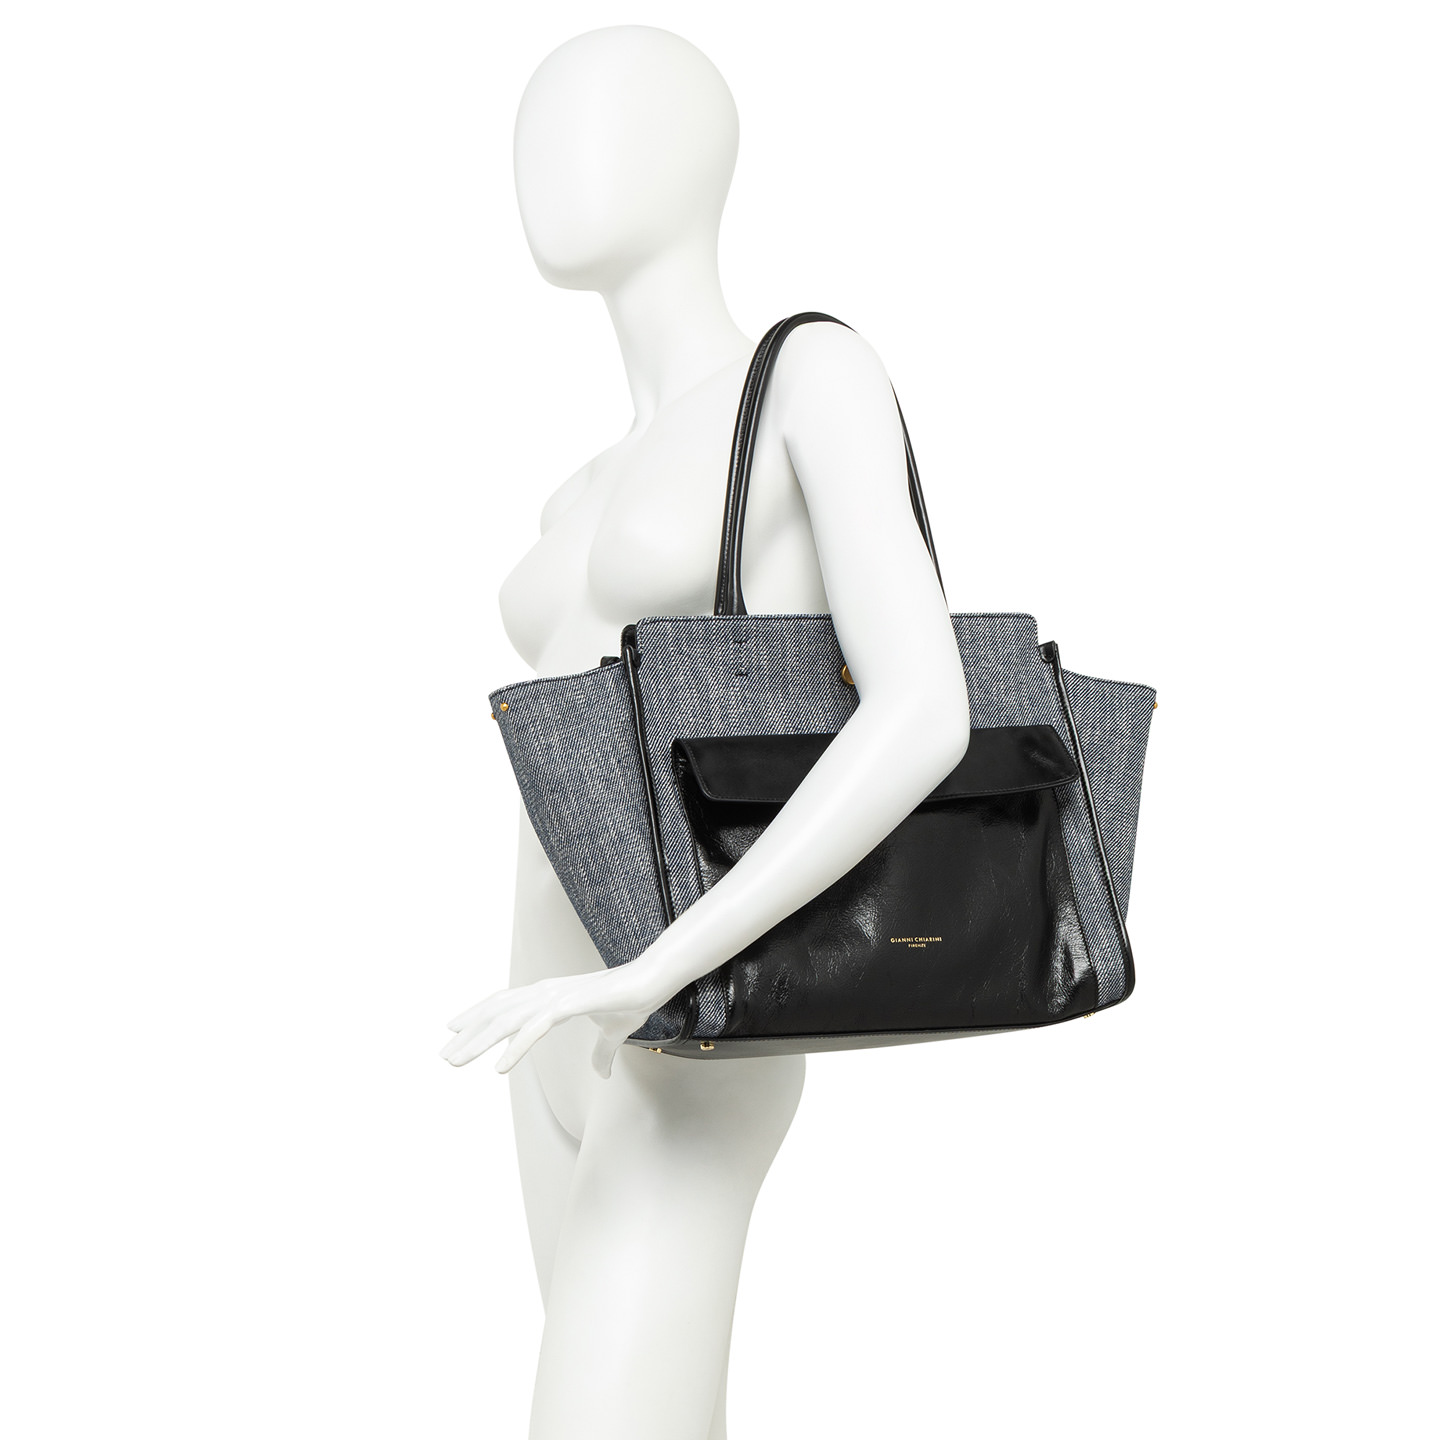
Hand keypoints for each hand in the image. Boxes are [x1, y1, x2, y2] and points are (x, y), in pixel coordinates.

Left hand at [440, 961, 665, 1077]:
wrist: (653, 981)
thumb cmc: (632, 1001)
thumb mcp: (612, 1034)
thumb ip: (601, 1052)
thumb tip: (602, 1073)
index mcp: (550, 995)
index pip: (504, 1003)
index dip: (479, 1016)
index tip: (454, 1030)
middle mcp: (546, 992)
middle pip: (497, 1013)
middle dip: (469, 1035)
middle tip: (445, 1056)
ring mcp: (556, 997)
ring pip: (507, 1020)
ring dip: (479, 1042)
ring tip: (457, 1061)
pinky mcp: (569, 1005)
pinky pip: (535, 1029)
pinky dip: (514, 1048)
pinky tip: (499, 1067)